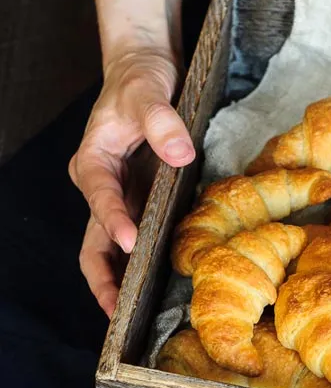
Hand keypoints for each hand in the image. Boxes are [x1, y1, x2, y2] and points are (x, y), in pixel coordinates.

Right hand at [69, 46, 194, 315]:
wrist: (143, 68)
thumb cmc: (141, 77)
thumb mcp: (149, 91)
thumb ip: (162, 122)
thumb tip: (180, 155)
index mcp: (93, 162)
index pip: (100, 198)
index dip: (114, 221)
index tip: (130, 242)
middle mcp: (101, 186)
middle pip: (93, 243)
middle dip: (103, 280)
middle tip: (120, 315)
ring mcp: (120, 196)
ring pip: (110, 249)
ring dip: (120, 282)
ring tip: (137, 319)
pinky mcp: (139, 199)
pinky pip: (137, 239)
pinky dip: (142, 265)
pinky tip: (159, 288)